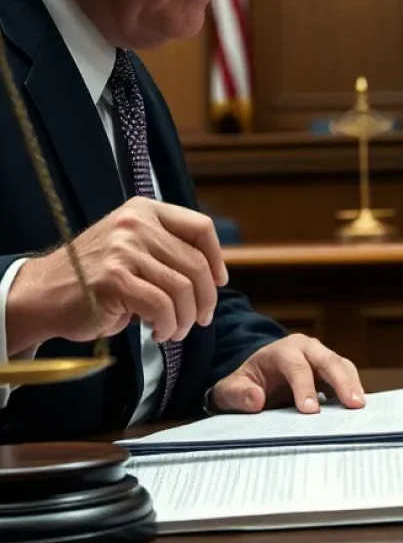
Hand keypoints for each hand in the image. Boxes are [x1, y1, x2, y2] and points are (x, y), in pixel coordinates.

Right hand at [7, 197, 226, 355]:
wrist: (43, 293)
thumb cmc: (95, 275)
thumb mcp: (133, 246)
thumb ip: (167, 250)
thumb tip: (213, 276)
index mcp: (145, 210)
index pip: (200, 227)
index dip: (217, 258)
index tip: (219, 282)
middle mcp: (136, 223)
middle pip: (195, 263)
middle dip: (205, 298)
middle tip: (200, 319)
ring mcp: (124, 249)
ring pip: (181, 288)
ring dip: (185, 317)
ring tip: (174, 330)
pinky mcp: (114, 279)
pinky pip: (161, 305)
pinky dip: (167, 324)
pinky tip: (159, 332)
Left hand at [211, 335, 364, 413]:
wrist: (257, 377)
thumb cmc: (246, 384)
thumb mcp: (231, 389)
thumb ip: (238, 394)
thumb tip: (256, 399)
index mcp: (282, 350)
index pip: (296, 366)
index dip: (305, 387)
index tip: (310, 410)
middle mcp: (306, 348)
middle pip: (328, 360)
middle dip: (341, 381)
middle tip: (352, 404)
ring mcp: (321, 356)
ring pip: (342, 365)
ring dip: (352, 384)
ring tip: (359, 406)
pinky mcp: (330, 368)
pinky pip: (346, 374)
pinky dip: (353, 388)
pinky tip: (357, 406)